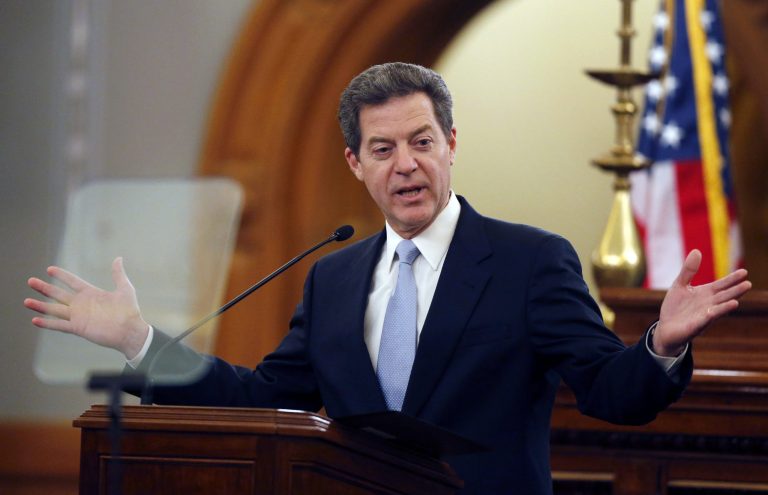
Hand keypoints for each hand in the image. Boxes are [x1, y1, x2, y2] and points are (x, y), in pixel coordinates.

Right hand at [24, 257, 148, 358]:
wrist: (130, 331)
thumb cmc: (129, 311)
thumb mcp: (124, 289)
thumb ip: (118, 274)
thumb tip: (118, 258)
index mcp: (91, 294)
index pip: (72, 282)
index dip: (62, 276)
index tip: (50, 269)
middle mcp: (82, 304)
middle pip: (59, 294)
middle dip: (44, 288)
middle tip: (30, 281)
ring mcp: (78, 316)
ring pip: (55, 309)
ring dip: (40, 306)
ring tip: (26, 301)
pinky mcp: (78, 328)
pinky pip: (59, 325)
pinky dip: (47, 323)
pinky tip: (35, 320)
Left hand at [654, 249, 750, 356]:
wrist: (665, 328)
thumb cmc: (675, 307)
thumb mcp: (680, 285)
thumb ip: (688, 270)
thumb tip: (696, 251)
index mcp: (706, 294)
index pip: (722, 285)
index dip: (732, 279)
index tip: (744, 271)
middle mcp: (709, 304)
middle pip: (724, 296)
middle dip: (735, 290)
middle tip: (748, 283)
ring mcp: (704, 315)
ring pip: (718, 308)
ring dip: (728, 304)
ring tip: (737, 300)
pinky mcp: (696, 325)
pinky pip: (706, 319)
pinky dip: (712, 314)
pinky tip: (716, 311)